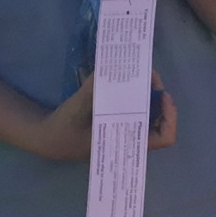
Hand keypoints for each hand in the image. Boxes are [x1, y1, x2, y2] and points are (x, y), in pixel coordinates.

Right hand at [30, 69, 177, 160]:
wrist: (46, 137)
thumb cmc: (63, 131)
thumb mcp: (76, 110)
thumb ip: (92, 93)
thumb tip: (106, 71)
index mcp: (127, 145)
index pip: (164, 137)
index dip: (170, 116)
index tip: (163, 95)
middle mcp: (130, 138)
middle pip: (159, 120)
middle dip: (158, 96)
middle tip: (149, 74)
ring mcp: (124, 129)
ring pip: (149, 112)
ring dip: (148, 93)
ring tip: (140, 73)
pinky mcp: (116, 120)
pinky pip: (135, 108)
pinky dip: (136, 94)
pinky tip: (128, 79)